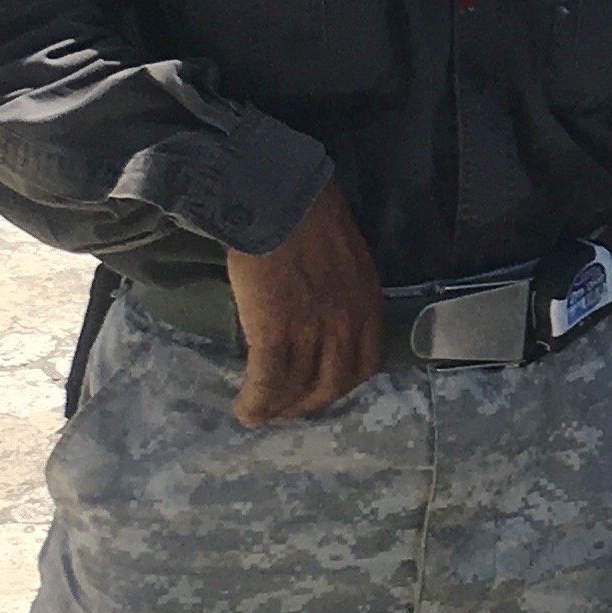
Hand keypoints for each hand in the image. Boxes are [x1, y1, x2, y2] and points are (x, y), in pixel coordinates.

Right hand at [226, 183, 386, 426]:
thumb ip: (341, 290)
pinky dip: (256, 402)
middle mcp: (348, 326)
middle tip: (285, 408)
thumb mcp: (346, 258)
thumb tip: (318, 307)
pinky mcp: (278, 333)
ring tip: (258, 412)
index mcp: (367, 306)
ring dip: (277, 408)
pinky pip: (268, 382)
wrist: (280, 199)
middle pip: (332, 385)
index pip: (364, 363)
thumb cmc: (308, 214)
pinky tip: (244, 409)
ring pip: (297, 388)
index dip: (339, 384)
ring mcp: (314, 333)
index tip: (319, 389)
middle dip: (308, 403)